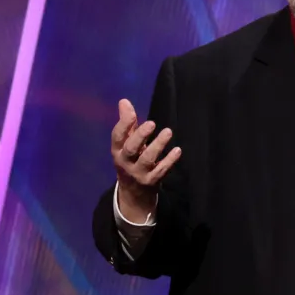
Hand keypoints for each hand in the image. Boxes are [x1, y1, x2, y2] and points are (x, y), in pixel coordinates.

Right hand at [111, 99, 181, 219]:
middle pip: (130, 149)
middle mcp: (125, 162)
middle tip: (152, 123)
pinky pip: (161, 171)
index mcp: (117, 151)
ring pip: (147, 160)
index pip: (117, 137)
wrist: (133, 193)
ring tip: (168, 132)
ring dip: (158, 146)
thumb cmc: (131, 160)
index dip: (123, 124)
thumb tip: (124, 101)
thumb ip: (128, 124)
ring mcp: (138, 173)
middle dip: (140, 136)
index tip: (132, 113)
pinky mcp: (151, 181)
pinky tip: (178, 150)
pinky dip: (169, 161)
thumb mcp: (126, 144)